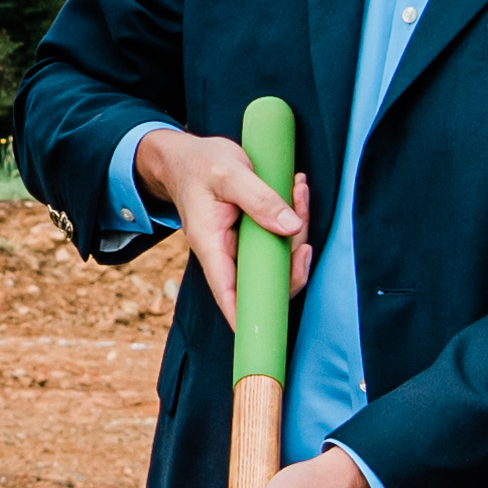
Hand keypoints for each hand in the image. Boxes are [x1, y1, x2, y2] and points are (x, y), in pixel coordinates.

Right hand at [125, 125, 312, 324]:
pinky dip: (293, 217)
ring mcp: (240, 245)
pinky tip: (295, 191)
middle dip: (292, 257)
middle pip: (264, 278)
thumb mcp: (228, 173)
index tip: (265, 331)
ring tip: (298, 190)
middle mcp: (225, 252)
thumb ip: (259, 199)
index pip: (227, 292)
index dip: (246, 316)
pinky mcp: (252, 234)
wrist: (185, 156)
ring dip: (298, 228)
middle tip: (302, 220)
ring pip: (277, 257)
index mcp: (210, 245)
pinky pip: (278, 237)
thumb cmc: (199, 164)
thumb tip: (291, 227)